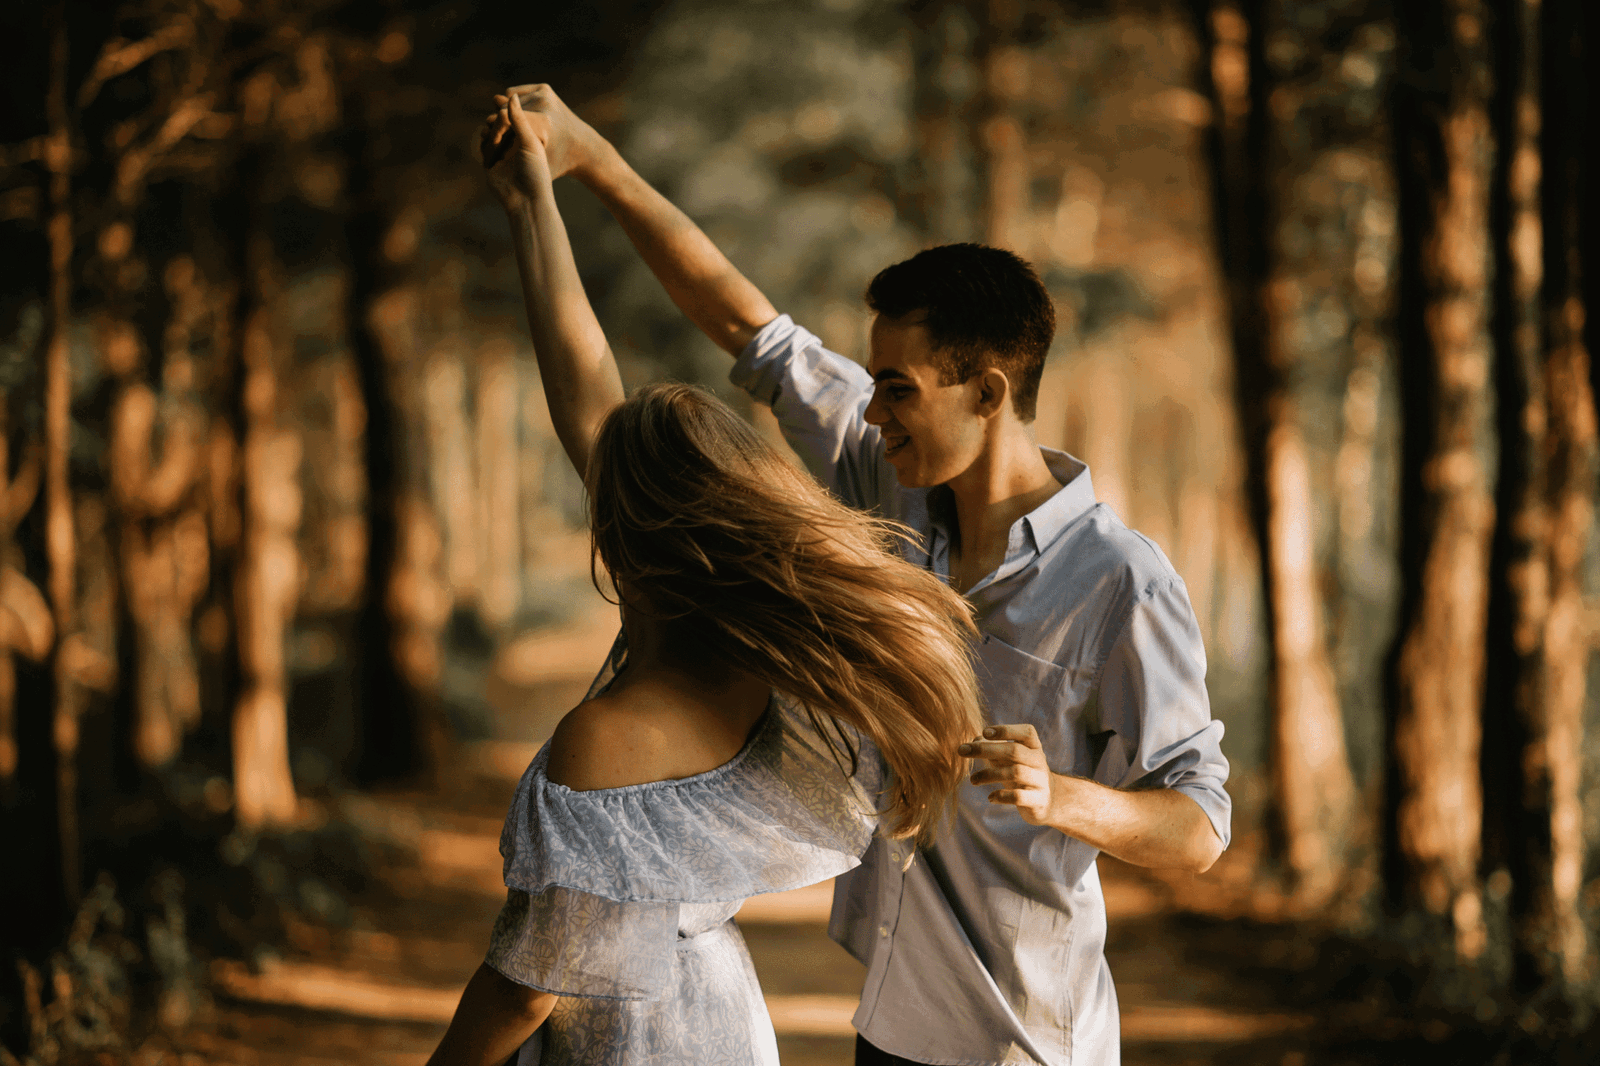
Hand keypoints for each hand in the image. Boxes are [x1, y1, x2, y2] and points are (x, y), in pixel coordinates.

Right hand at [481, 91, 551, 210]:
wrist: (526, 201)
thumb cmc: (535, 172)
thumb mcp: (529, 143)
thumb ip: (519, 120)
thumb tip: (511, 95)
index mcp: (531, 133)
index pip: (512, 116)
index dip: (505, 117)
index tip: (506, 123)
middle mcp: (518, 140)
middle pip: (499, 122)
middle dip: (496, 126)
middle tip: (501, 137)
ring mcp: (505, 150)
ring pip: (490, 132)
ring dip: (490, 135)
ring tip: (496, 145)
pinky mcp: (493, 160)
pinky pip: (484, 145)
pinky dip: (485, 145)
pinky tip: (491, 153)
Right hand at [496, 83, 606, 180]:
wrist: (582, 148)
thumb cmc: (555, 162)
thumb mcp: (530, 161)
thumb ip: (508, 143)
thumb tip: (486, 122)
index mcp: (541, 124)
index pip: (503, 118)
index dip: (496, 131)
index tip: (495, 143)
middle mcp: (543, 103)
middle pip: (504, 109)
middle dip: (500, 124)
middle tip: (506, 139)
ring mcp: (544, 93)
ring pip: (506, 100)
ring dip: (507, 114)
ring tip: (515, 131)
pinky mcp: (544, 88)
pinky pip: (514, 93)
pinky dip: (514, 105)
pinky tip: (522, 120)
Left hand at [960, 723, 1055, 825]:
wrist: (1047, 801)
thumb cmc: (1023, 773)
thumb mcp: (1010, 760)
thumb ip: (993, 748)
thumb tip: (973, 741)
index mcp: (1034, 748)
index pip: (1027, 732)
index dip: (1006, 730)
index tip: (984, 732)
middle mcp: (1040, 761)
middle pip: (1014, 751)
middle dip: (986, 750)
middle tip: (962, 751)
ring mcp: (1041, 781)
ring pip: (1015, 773)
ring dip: (988, 774)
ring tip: (973, 780)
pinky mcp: (1038, 801)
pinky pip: (1018, 796)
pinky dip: (1001, 796)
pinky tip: (990, 797)